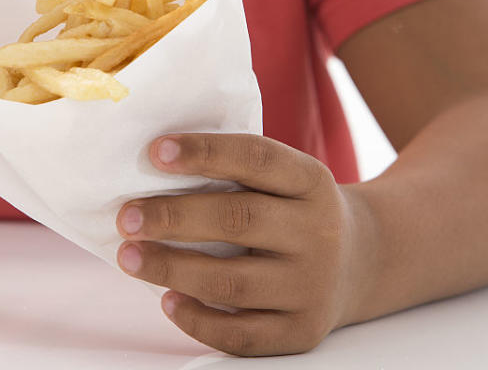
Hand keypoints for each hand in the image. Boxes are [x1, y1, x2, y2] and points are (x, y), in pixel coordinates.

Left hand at [115, 133, 371, 356]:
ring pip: (232, 282)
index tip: (154, 152)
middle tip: (126, 216)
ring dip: (172, 269)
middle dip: (173, 217)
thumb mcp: (285, 179)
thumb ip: (235, 172)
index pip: (256, 158)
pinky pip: (242, 335)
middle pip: (238, 220)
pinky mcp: (301, 331)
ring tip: (130, 257)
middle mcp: (318, 232)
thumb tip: (150, 168)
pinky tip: (167, 301)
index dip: (204, 152)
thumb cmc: (292, 211)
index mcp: (310, 181)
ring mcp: (312, 286)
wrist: (360, 262)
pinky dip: (198, 320)